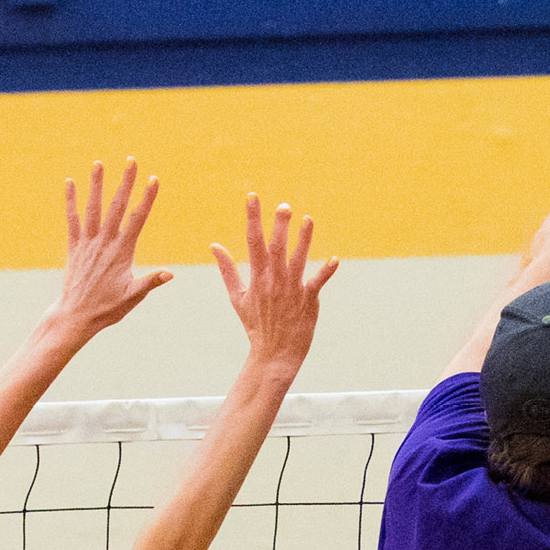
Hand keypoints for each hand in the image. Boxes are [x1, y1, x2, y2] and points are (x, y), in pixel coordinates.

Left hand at [48, 159, 174, 337]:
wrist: (77, 315)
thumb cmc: (108, 308)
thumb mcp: (133, 297)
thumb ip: (150, 282)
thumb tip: (171, 274)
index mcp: (122, 251)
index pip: (137, 219)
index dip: (146, 198)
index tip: (154, 179)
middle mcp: (105, 242)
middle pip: (116, 206)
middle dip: (125, 182)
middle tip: (131, 160)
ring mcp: (88, 242)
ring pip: (93, 208)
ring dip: (97, 184)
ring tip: (99, 163)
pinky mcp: (74, 246)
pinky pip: (72, 219)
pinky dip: (71, 200)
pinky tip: (70, 183)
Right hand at [210, 195, 339, 366]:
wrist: (274, 353)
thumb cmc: (255, 324)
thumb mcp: (236, 297)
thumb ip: (227, 270)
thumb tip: (214, 246)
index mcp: (256, 277)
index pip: (253, 241)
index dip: (253, 217)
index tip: (253, 197)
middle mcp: (274, 280)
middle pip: (277, 247)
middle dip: (280, 225)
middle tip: (284, 206)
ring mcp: (292, 290)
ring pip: (299, 259)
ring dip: (304, 239)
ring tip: (308, 220)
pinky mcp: (308, 300)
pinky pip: (318, 282)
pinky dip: (326, 271)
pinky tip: (335, 259)